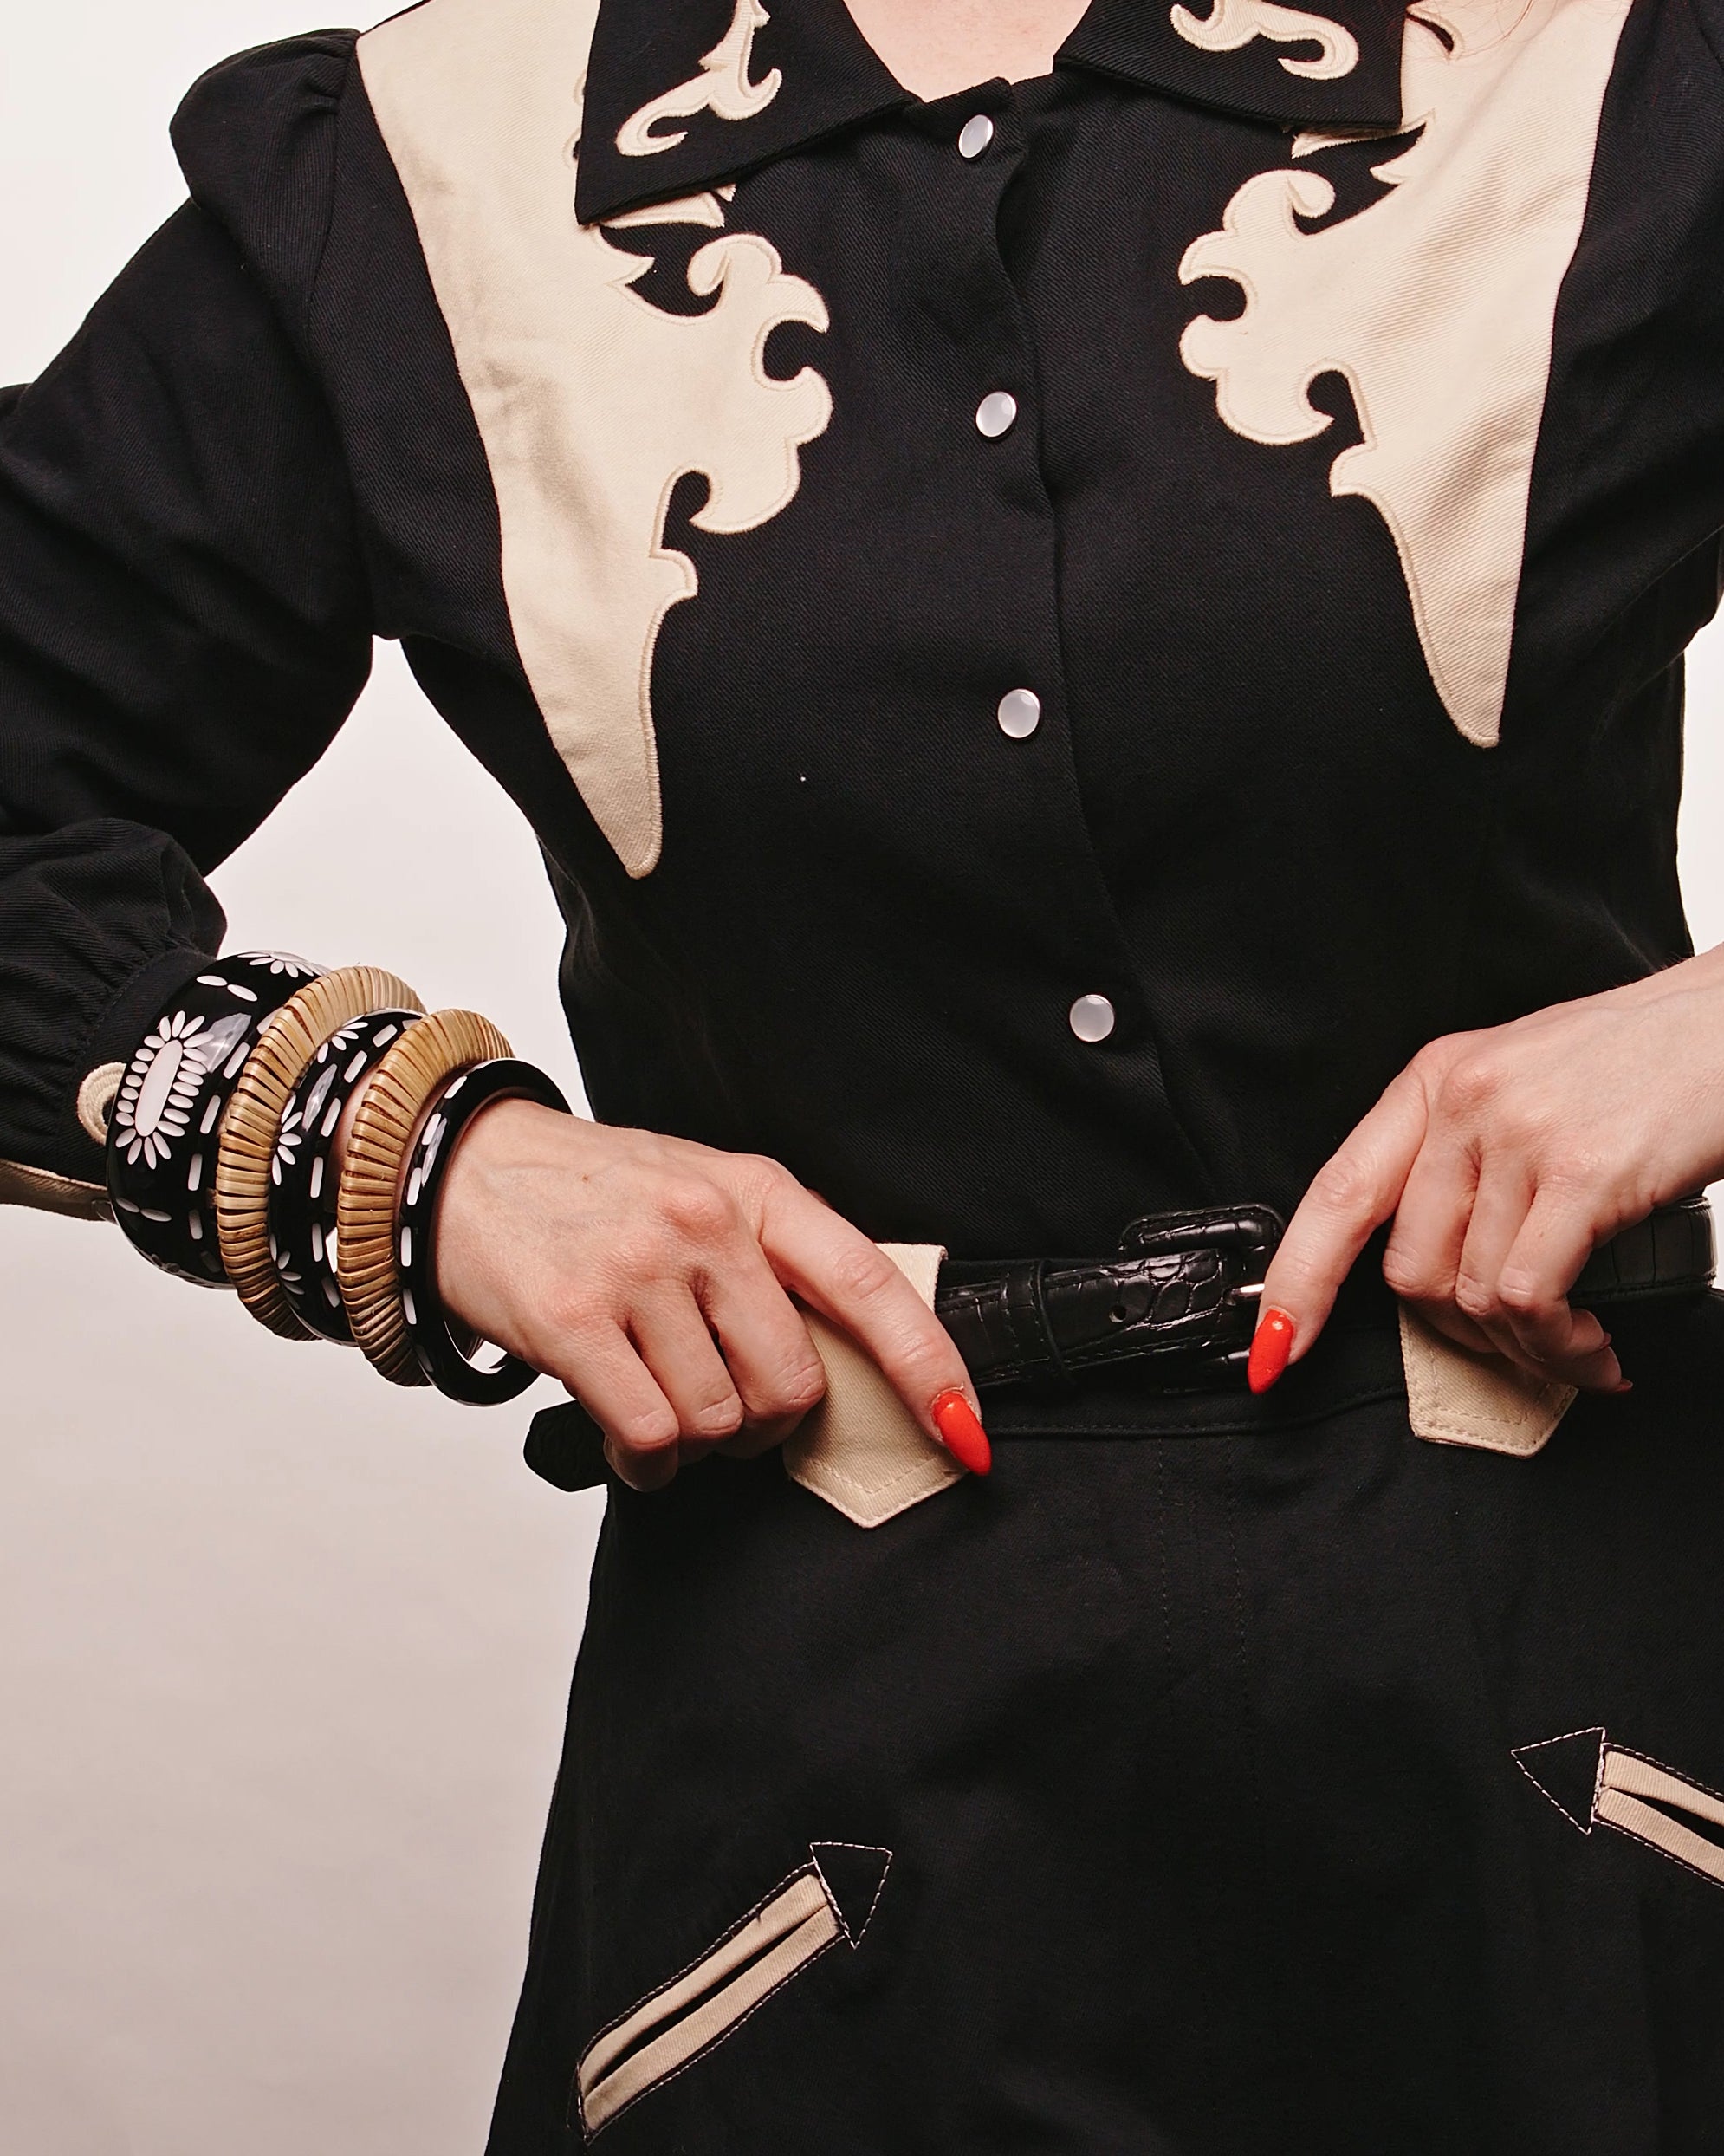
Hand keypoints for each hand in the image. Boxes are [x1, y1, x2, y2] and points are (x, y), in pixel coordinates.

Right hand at [430, 1103, 983, 1488]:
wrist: (461, 1168)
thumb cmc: (594, 1196)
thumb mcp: (701, 1195)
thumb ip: (771, 1264)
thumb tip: (845, 1371)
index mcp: (756, 1191)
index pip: (869, 1284)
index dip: (927, 1367)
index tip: (964, 1433)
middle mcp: (706, 1222)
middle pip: (792, 1384)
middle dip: (763, 1424)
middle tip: (720, 1407)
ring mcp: (638, 1267)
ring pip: (718, 1420)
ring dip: (693, 1446)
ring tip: (655, 1405)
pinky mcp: (573, 1317)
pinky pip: (650, 1434)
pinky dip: (645, 1460)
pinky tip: (626, 1435)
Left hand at [1253, 951, 1723, 1392]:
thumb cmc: (1642, 1064)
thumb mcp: (1523, 1086)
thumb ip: (1466, 1158)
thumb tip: (1436, 1265)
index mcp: (1434, 1081)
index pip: (1338, 1193)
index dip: (1298, 1279)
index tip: (1273, 1346)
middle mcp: (1462, 1102)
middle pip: (1406, 1267)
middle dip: (1459, 1332)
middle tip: (1519, 1344)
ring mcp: (1518, 1134)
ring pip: (1470, 1293)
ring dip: (1524, 1350)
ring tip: (1574, 1350)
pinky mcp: (1581, 1172)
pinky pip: (1531, 1298)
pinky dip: (1560, 1347)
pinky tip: (1594, 1351)